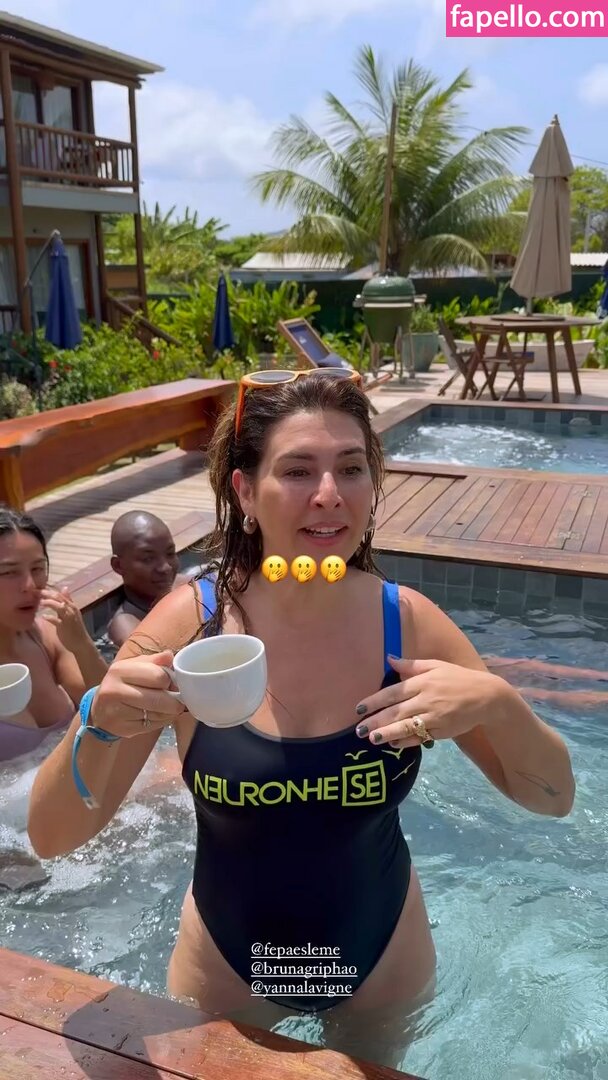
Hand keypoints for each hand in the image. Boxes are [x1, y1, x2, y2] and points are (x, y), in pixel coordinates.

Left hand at [39, 586, 89, 651]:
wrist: (81, 643)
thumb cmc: (75, 628)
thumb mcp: (72, 611)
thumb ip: (68, 601)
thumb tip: (65, 588)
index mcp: (72, 606)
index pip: (60, 594)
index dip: (49, 591)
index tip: (38, 590)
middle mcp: (71, 610)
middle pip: (58, 598)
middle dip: (46, 594)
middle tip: (35, 592)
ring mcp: (68, 618)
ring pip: (58, 606)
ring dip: (48, 603)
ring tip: (40, 602)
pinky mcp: (64, 627)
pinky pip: (55, 620)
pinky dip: (49, 617)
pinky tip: (43, 616)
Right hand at [90, 650, 185, 738]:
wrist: (100, 712)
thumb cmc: (122, 685)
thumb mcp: (134, 667)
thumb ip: (154, 661)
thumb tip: (170, 655)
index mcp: (120, 670)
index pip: (158, 676)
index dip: (170, 680)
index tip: (171, 683)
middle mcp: (115, 691)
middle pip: (159, 698)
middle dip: (173, 700)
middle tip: (175, 698)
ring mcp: (117, 712)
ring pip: (158, 714)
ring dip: (169, 712)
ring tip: (166, 707)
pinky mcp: (123, 729)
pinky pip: (153, 726)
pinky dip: (161, 722)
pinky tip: (156, 716)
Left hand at [355, 656, 504, 747]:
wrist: (486, 697)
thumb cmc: (458, 679)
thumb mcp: (436, 665)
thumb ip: (411, 665)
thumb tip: (389, 658)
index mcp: (423, 681)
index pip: (393, 692)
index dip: (375, 700)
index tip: (359, 708)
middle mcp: (426, 699)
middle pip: (396, 711)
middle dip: (375, 720)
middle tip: (358, 729)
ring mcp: (434, 716)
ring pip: (406, 726)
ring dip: (387, 733)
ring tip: (371, 738)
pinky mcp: (441, 730)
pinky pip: (420, 737)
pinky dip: (406, 741)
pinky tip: (393, 743)